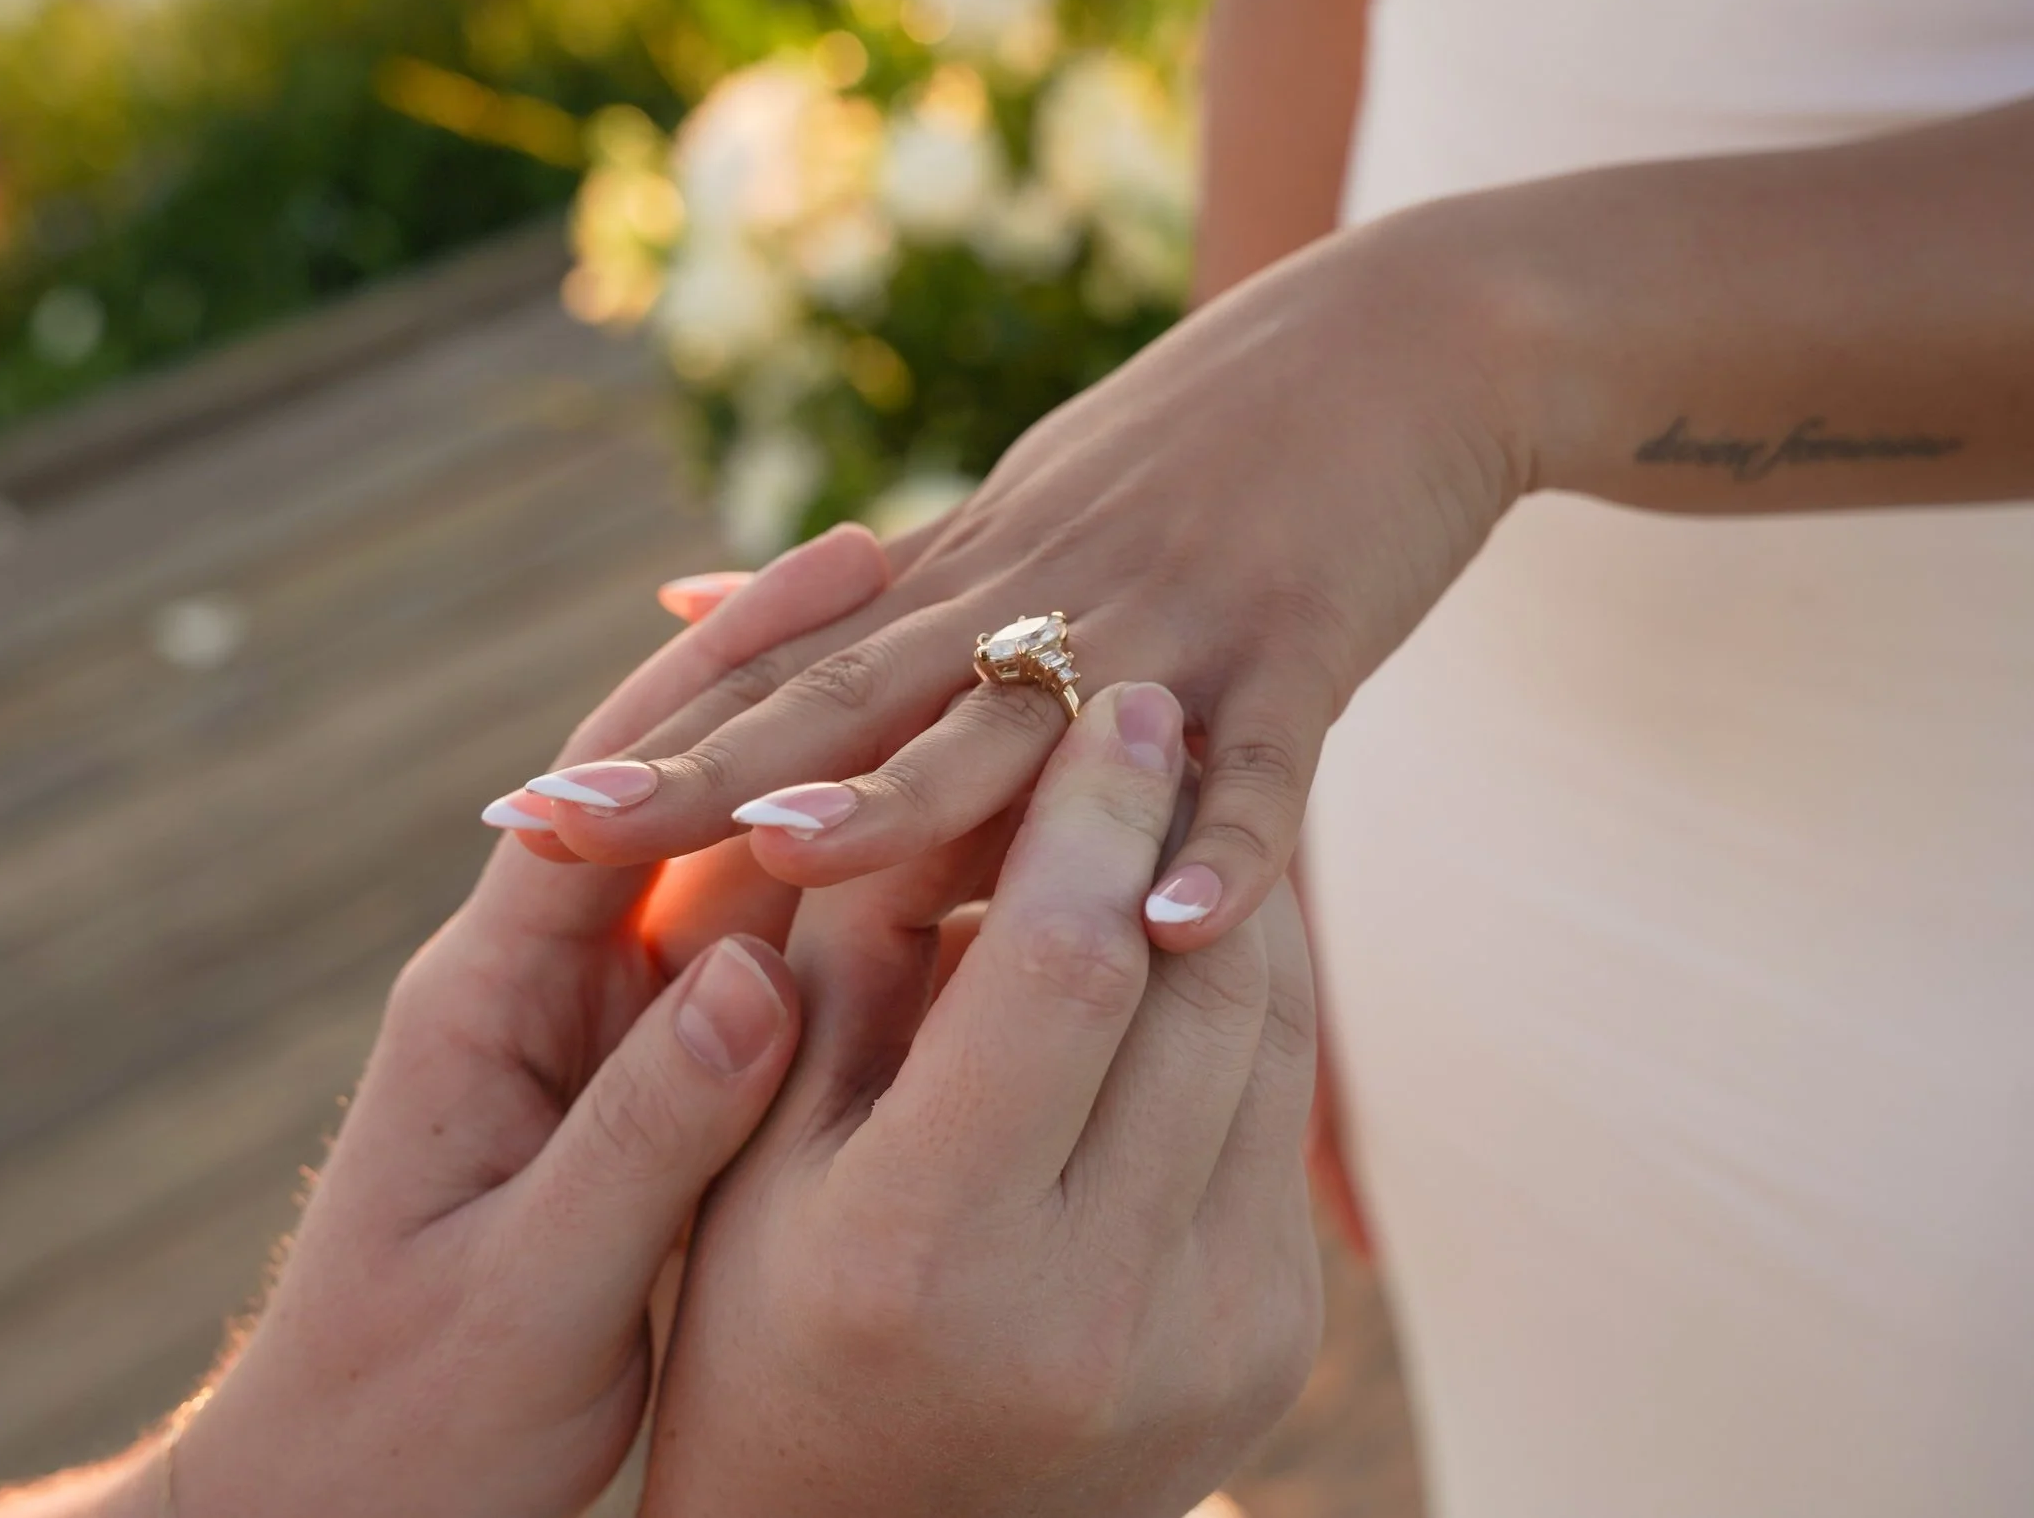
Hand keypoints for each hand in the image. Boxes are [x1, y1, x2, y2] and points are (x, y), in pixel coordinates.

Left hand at [159, 529, 886, 1517]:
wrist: (346, 1512)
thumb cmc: (411, 1421)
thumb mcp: (526, 1289)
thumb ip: (640, 1133)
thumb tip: (757, 980)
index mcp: (491, 1003)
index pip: (614, 792)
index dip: (728, 679)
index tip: (849, 574)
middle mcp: (552, 988)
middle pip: (691, 793)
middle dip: (801, 679)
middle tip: (937, 568)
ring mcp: (606, 1036)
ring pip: (747, 873)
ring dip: (846, 774)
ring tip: (972, 684)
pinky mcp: (654, 1092)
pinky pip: (772, 966)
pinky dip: (857, 899)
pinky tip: (958, 860)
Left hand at [521, 222, 1522, 950]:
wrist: (1410, 341)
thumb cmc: (1204, 442)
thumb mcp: (1009, 501)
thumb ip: (857, 587)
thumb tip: (670, 606)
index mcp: (969, 579)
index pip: (785, 675)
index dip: (652, 748)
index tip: (511, 817)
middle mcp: (1042, 599)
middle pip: (854, 699)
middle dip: (706, 778)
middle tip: (556, 837)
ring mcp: (1171, 626)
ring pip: (1030, 726)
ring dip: (917, 795)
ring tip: (796, 859)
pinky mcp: (1306, 653)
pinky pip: (1264, 771)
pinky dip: (1226, 851)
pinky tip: (1173, 932)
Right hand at [640, 681, 1325, 1517]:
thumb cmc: (756, 1329)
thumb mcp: (750, 1147)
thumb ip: (838, 958)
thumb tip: (932, 754)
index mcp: (931, 1256)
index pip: (1063, 965)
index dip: (1090, 810)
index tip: (1097, 696)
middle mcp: (1098, 1310)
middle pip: (1197, 980)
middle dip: (1177, 821)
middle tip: (1146, 710)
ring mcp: (1215, 1338)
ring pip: (1267, 1029)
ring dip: (1225, 889)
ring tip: (1170, 795)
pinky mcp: (1277, 1336)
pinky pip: (1283, 1107)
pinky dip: (1240, 990)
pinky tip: (1188, 921)